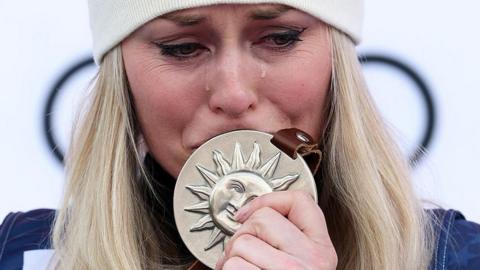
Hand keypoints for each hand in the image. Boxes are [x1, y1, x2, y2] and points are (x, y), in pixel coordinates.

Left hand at [215, 190, 336, 269]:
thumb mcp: (301, 263)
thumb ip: (289, 239)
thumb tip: (248, 215)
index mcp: (323, 250)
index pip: (301, 200)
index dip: (267, 199)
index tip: (245, 213)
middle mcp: (313, 260)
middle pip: (262, 219)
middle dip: (241, 235)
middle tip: (240, 253)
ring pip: (242, 242)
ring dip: (231, 258)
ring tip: (241, 269)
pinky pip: (232, 265)